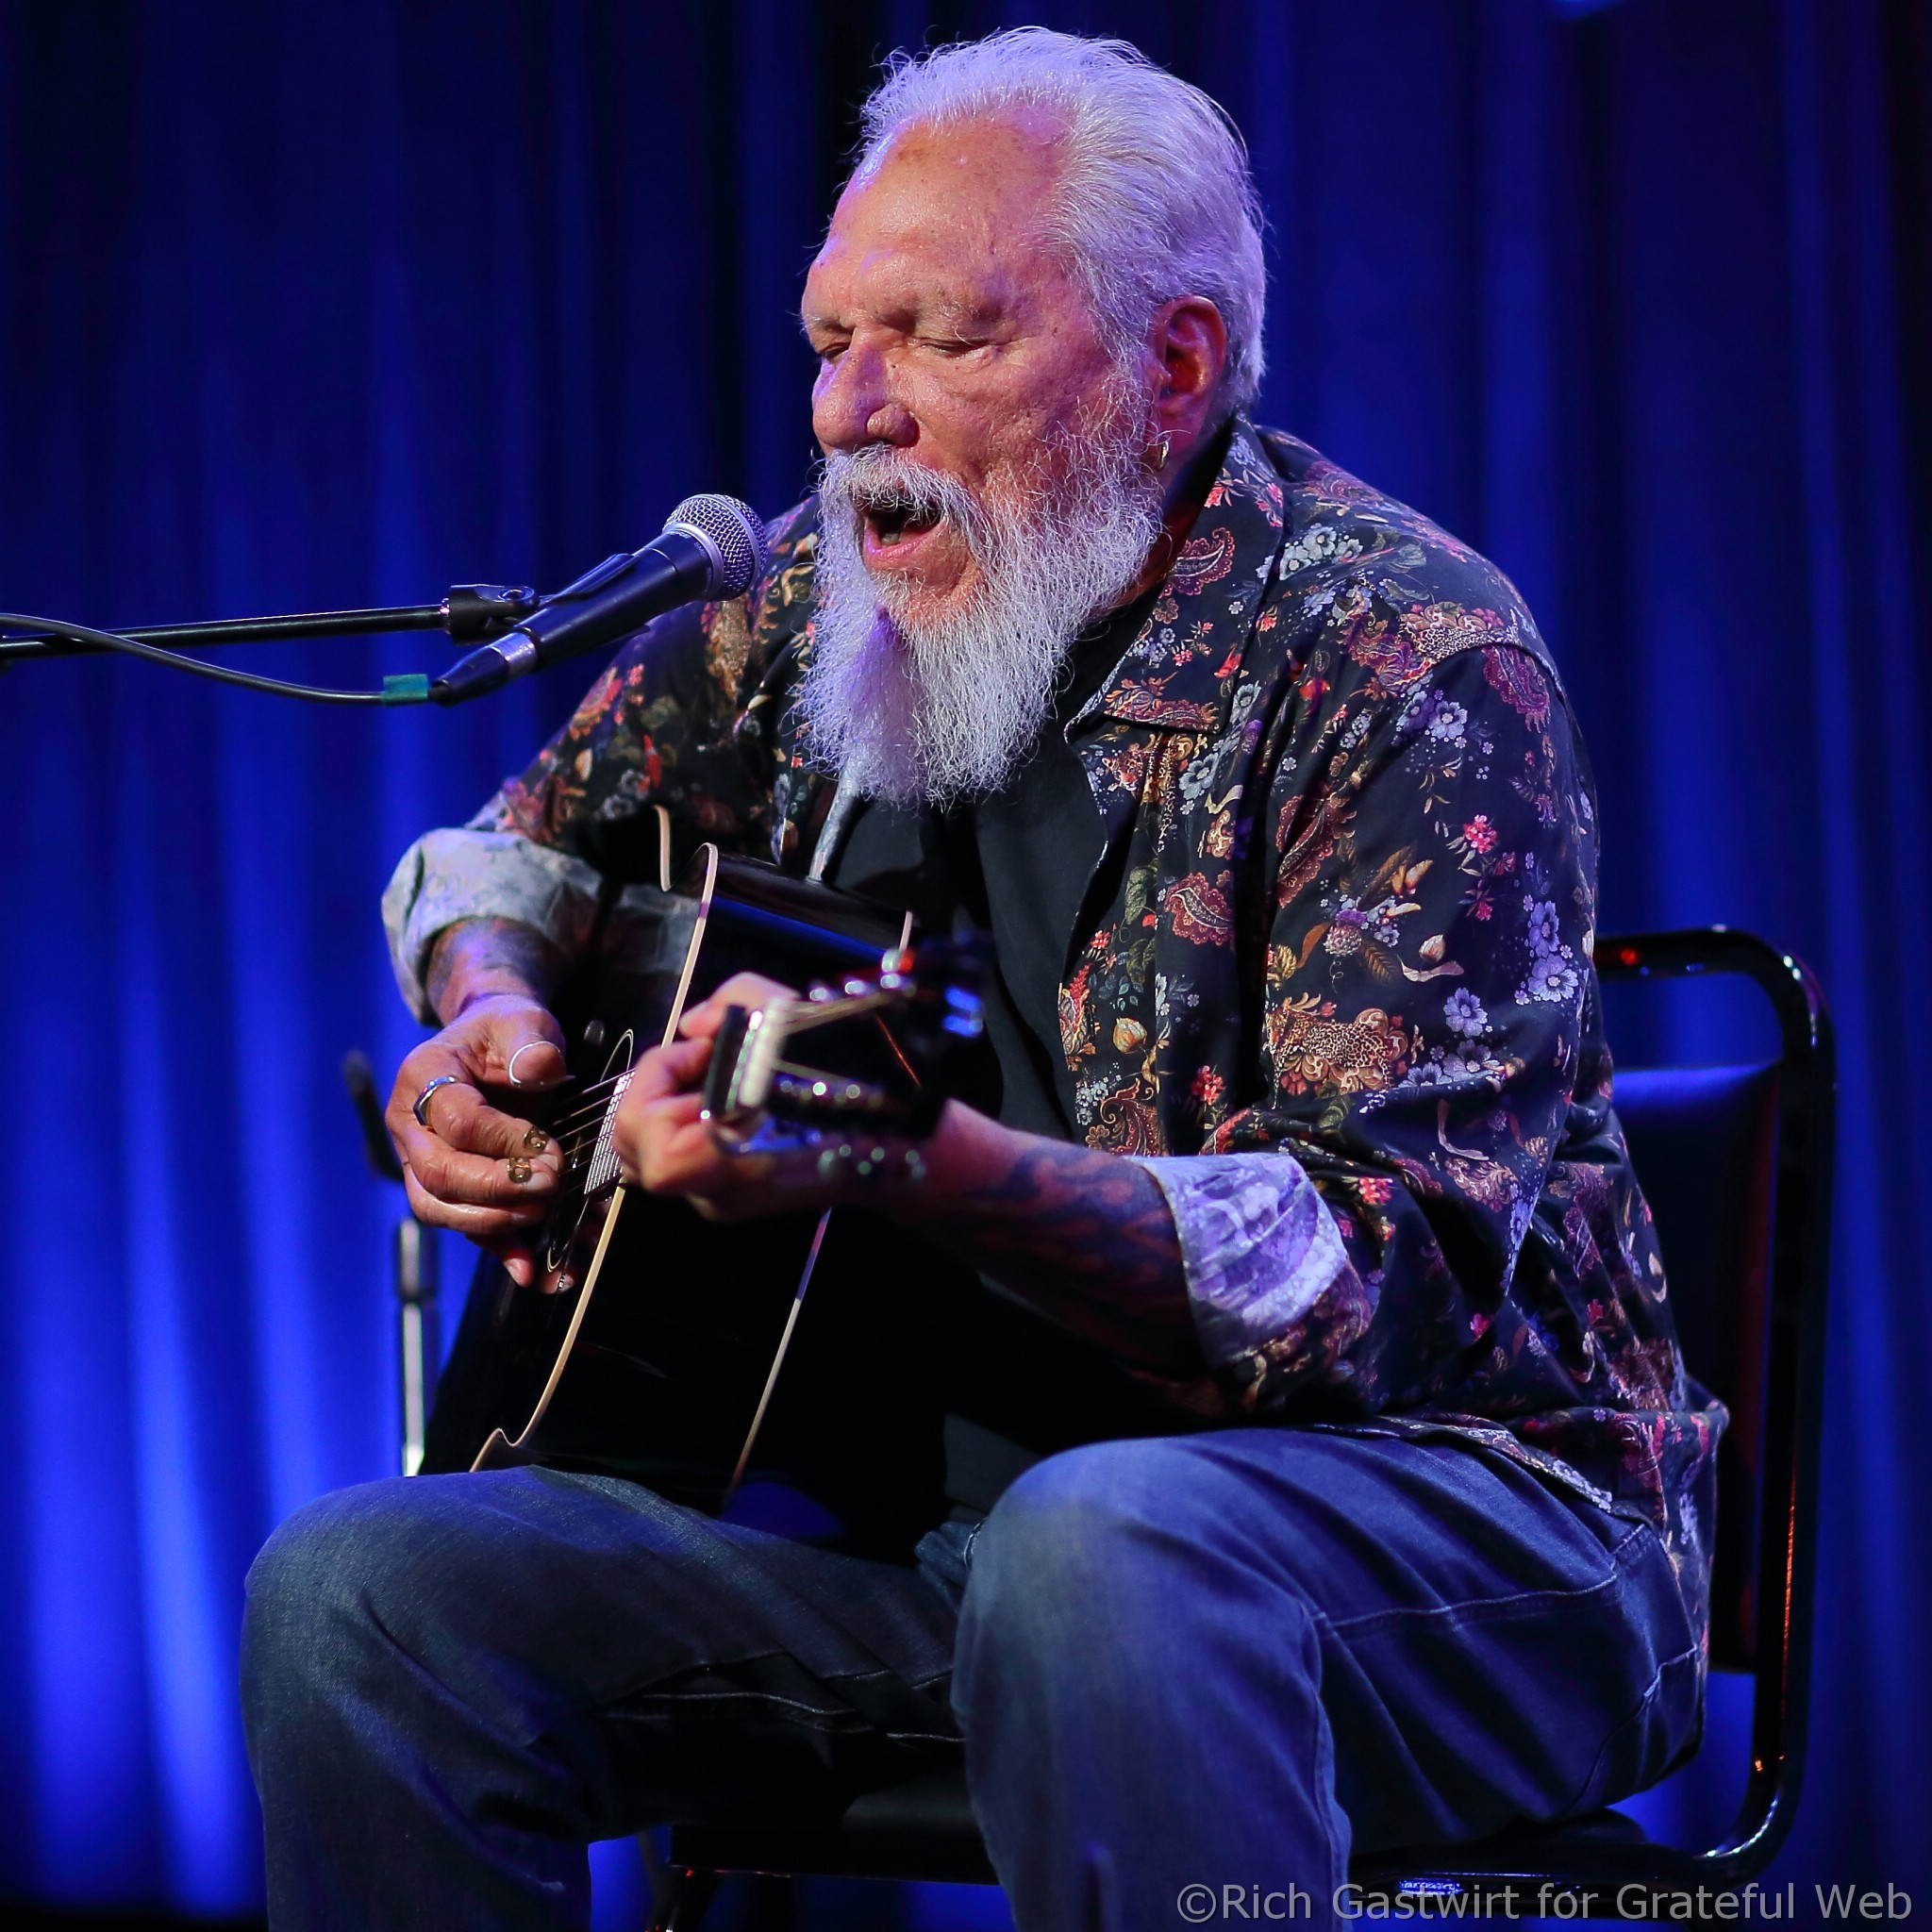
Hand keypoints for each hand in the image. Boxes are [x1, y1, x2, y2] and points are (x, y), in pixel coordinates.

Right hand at [385, 992, 567, 1283]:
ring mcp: (421, 1162)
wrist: (498, 1046)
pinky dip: (502, 1252)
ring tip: (543, 1217)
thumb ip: (530, 1041)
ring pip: (439, 1210)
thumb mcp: (522, 1021)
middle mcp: (409, 1126)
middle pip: (437, 1174)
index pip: (456, 1121)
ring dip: (494, 1223)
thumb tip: (538, 1069)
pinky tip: (536, 1272)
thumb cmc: (508, 1031)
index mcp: (422, 1076)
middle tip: (550, 1186)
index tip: (550, 1150)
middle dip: (496, 1188)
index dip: (503, 1140)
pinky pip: (466, 1228)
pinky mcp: (448, 1191)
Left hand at [613, 973, 923, 1221]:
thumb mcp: (804, 1017)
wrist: (908, 1148)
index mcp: (737, 1162)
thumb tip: (697, 1024)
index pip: (653, 1145)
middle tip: (702, 1054)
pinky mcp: (730, 1194)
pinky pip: (680, 1151)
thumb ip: (737, 1002)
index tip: (704, 1050)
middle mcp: (720, 1193)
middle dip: (654, 1087)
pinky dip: (687, 1114)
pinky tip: (730, 1090)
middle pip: (636, 1145)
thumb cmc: (862, 1086)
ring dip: (668, 1100)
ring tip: (716, 1070)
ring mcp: (722, 1200)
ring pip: (651, 1149)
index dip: (658, 1086)